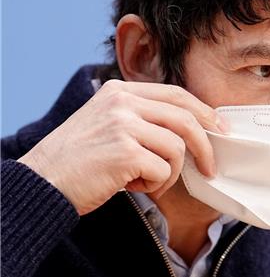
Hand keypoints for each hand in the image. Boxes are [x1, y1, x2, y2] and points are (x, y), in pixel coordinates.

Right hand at [19, 79, 225, 215]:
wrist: (40, 184)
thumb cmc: (78, 161)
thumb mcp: (108, 124)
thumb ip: (142, 119)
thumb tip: (192, 130)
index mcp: (120, 90)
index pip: (176, 94)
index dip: (204, 112)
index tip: (220, 128)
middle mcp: (122, 102)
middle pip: (185, 118)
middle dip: (205, 146)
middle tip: (210, 168)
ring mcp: (123, 125)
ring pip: (176, 148)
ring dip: (168, 173)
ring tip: (145, 181)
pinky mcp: (124, 152)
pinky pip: (163, 170)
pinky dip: (154, 184)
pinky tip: (130, 186)